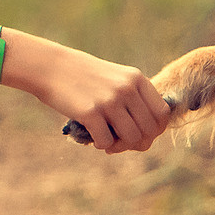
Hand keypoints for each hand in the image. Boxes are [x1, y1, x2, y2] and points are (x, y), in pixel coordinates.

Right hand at [17, 40, 170, 154]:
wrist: (52, 67)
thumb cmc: (85, 77)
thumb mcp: (116, 78)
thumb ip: (135, 100)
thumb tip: (148, 138)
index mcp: (136, 79)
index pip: (162, 114)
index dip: (155, 130)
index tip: (141, 134)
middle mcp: (127, 88)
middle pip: (149, 130)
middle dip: (137, 143)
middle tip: (122, 143)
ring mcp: (109, 100)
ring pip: (131, 139)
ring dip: (120, 147)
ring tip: (108, 142)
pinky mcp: (90, 112)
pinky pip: (106, 142)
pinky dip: (101, 145)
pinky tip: (93, 137)